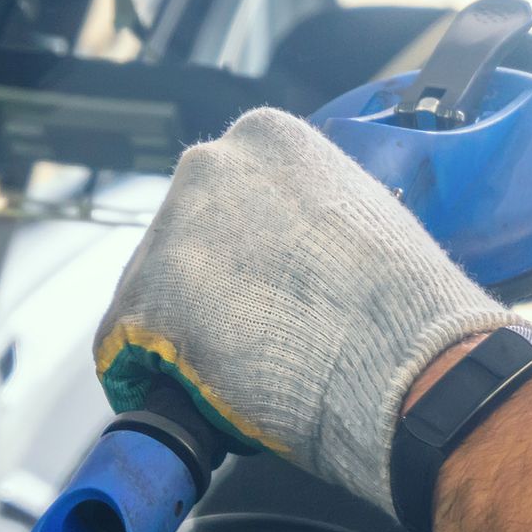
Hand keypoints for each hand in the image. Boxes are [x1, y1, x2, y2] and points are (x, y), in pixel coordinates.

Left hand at [94, 107, 521, 510]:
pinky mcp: (146, 300)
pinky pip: (122, 346)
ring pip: (148, 290)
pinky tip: (188, 395)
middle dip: (202, 290)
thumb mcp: (361, 217)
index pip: (223, 197)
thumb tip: (283, 253)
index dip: (236, 256)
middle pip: (179, 238)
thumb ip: (306, 218)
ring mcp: (172, 230)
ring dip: (177, 333)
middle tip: (243, 339)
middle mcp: (209, 166)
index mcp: (266, 136)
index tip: (253, 291)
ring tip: (230, 371)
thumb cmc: (404, 308)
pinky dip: (146, 376)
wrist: (409, 366)